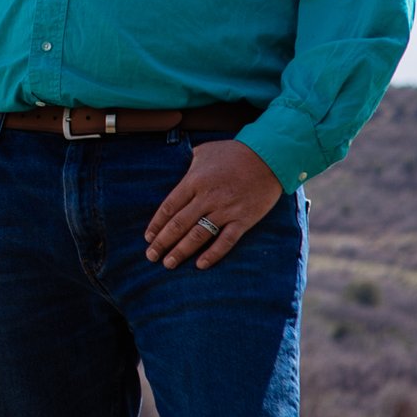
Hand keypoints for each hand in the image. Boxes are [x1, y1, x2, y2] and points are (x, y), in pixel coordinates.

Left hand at [143, 141, 280, 269]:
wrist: (269, 156)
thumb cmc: (233, 152)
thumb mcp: (204, 151)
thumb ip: (187, 164)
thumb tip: (175, 172)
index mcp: (194, 181)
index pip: (169, 207)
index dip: (157, 224)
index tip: (148, 237)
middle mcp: (207, 197)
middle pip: (179, 224)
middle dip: (163, 242)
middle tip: (151, 256)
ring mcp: (226, 210)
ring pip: (198, 235)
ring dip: (181, 251)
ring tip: (168, 264)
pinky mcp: (244, 219)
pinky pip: (225, 241)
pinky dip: (212, 254)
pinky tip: (200, 265)